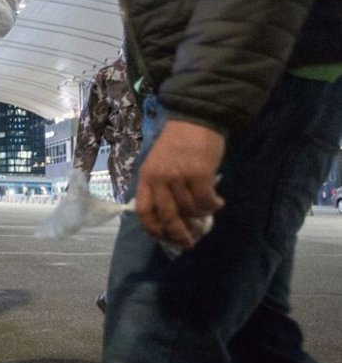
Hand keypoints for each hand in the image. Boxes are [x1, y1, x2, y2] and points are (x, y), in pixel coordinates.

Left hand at [135, 119, 225, 249]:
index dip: (153, 229)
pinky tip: (218, 202)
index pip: (143, 211)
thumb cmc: (176, 144)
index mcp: (145, 177)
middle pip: (167, 216)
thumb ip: (159, 187)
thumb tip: (170, 218)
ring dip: (200, 215)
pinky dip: (213, 206)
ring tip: (207, 211)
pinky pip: (206, 201)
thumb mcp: (158, 165)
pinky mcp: (199, 174)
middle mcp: (159, 179)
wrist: (195, 120)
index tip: (164, 239)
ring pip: (190, 210)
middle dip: (178, 234)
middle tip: (189, 242)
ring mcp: (179, 177)